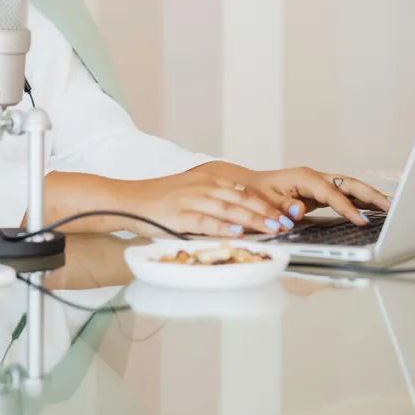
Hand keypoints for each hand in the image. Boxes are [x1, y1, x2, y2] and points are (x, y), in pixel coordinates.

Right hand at [119, 169, 297, 237]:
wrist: (129, 199)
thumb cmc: (160, 201)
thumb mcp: (191, 193)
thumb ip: (214, 201)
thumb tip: (240, 216)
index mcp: (208, 181)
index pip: (244, 191)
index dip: (265, 203)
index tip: (282, 214)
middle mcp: (202, 187)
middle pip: (241, 199)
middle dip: (265, 212)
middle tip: (284, 224)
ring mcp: (191, 200)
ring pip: (228, 210)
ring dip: (252, 220)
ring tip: (270, 229)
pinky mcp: (179, 215)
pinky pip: (205, 221)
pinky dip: (223, 228)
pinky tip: (237, 234)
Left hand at [239, 167, 389, 226]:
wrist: (249, 186)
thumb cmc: (256, 193)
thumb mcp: (264, 200)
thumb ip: (281, 206)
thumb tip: (299, 211)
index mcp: (304, 177)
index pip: (332, 193)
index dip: (348, 207)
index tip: (361, 221)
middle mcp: (315, 177)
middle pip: (348, 183)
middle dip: (370, 194)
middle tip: (391, 207)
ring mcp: (319, 183)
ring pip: (349, 187)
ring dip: (370, 196)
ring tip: (390, 207)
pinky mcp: (319, 191)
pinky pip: (344, 194)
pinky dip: (359, 200)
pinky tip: (372, 209)